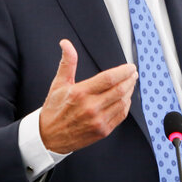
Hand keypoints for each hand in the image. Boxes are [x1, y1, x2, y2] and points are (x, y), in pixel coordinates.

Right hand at [39, 39, 137, 153]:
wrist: (49, 137)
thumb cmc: (54, 110)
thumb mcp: (59, 84)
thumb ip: (67, 62)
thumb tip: (66, 44)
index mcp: (80, 93)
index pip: (109, 78)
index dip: (123, 71)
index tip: (130, 67)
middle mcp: (90, 107)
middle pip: (119, 90)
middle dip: (130, 79)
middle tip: (133, 73)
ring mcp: (98, 120)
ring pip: (123, 102)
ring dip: (130, 91)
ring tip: (130, 83)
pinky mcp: (102, 131)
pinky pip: (121, 115)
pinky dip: (126, 105)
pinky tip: (125, 98)